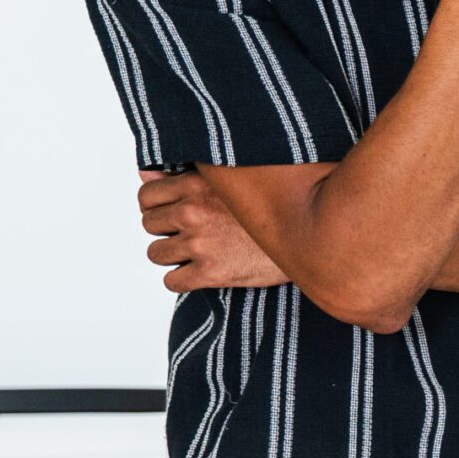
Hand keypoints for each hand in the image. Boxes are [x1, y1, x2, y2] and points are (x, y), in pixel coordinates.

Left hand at [137, 169, 287, 290]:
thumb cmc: (278, 206)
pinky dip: (182, 280)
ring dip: (172, 255)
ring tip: (196, 253)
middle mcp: (195, 211)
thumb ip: (186, 176)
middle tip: (191, 233)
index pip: (147, 196)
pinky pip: (172, 282)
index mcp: (199, 184)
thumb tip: (145, 174)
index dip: (157, 206)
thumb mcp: (233, 181)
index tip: (172, 213)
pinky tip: (200, 273)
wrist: (313, 237)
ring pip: (156, 253)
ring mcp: (201, 243)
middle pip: (149, 225)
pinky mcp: (211, 272)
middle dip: (166, 230)